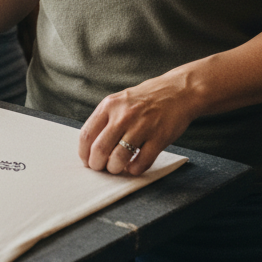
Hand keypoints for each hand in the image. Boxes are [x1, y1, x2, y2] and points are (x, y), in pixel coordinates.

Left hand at [78, 67, 199, 175]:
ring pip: (118, 158)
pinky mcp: (159, 138)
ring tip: (116, 168)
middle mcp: (123, 116)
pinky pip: (141, 162)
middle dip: (97, 165)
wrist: (178, 91)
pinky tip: (133, 167)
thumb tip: (90, 146)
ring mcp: (142, 127)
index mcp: (109, 105)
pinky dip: (134, 169)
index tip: (87, 161)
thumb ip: (105, 119)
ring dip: (114, 169)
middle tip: (100, 168)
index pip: (87, 135)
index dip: (83, 153)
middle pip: (100, 149)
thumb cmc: (145, 99)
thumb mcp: (119, 100)